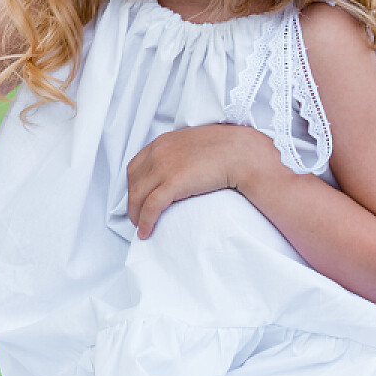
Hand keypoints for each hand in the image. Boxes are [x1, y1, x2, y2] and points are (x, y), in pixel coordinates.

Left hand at [124, 123, 281, 239]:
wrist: (242, 152)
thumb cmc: (226, 149)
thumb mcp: (195, 144)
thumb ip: (181, 153)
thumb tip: (181, 169)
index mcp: (163, 142)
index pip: (136, 166)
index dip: (134, 185)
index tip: (138, 198)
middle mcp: (158, 152)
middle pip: (134, 182)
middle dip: (133, 201)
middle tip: (138, 216)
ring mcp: (164, 167)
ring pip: (138, 196)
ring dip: (136, 214)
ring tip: (141, 227)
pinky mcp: (173, 183)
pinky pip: (151, 206)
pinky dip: (145, 221)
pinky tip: (146, 232)